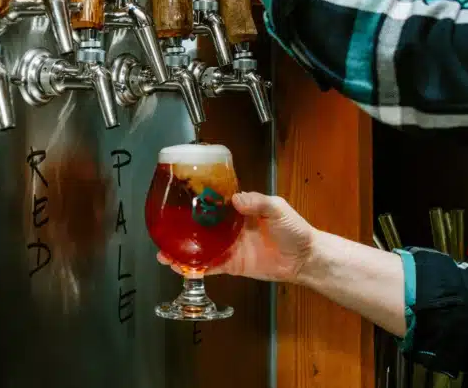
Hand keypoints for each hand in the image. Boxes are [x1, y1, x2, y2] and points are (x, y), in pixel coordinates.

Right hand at [157, 192, 314, 282]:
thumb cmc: (294, 229)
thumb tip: (236, 200)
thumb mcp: (278, 208)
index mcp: (238, 210)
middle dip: (180, 229)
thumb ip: (258, 202)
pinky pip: (210, 266)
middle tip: (162, 230)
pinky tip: (181, 268)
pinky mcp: (232, 265)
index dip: (194, 202)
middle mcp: (229, 228)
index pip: (211, 203)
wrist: (305, 258)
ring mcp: (229, 247)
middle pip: (200, 227)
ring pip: (200, 248)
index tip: (176, 200)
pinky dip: (196, 268)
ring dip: (182, 251)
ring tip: (164, 254)